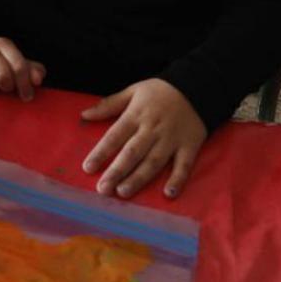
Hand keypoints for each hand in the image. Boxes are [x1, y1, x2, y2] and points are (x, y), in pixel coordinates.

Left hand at [80, 79, 207, 198]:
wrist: (197, 87)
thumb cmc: (159, 91)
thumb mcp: (132, 91)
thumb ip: (109, 105)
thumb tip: (84, 115)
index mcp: (135, 115)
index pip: (114, 136)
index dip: (101, 153)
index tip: (88, 168)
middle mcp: (152, 130)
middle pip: (132, 153)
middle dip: (116, 171)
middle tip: (103, 189)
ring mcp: (171, 139)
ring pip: (153, 162)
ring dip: (139, 178)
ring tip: (123, 192)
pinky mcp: (190, 146)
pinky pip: (184, 165)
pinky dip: (178, 179)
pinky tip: (169, 194)